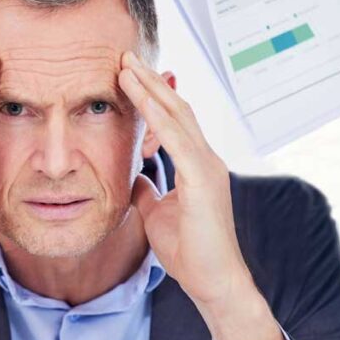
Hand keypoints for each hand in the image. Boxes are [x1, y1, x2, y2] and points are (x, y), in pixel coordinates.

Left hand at [118, 52, 285, 339]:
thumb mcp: (157, 213)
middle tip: (124, 56)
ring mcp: (207, 166)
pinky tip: (139, 96)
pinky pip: (177, 138)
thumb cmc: (190, 252)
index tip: (127, 75)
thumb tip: (133, 175)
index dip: (151, 96)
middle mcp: (205, 159)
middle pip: (176, 108)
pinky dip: (156, 114)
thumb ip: (148, 190)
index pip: (173, 120)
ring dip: (150, 88)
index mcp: (196, 165)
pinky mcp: (204, 178)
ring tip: (126, 66)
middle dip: (149, 80)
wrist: (214, 282)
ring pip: (177, 115)